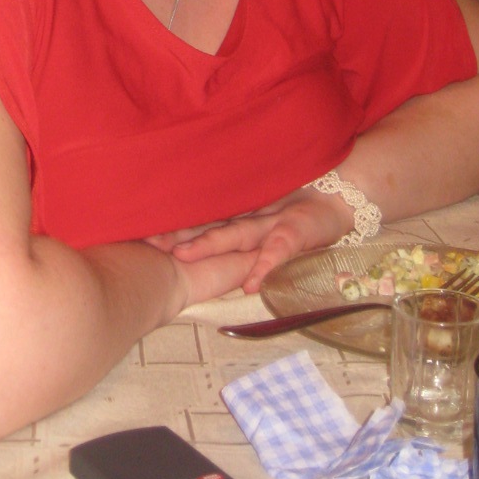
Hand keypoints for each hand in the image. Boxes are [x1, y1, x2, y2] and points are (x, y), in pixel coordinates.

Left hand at [147, 188, 347, 293]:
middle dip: (179, 235)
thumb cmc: (295, 204)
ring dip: (208, 245)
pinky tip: (249, 284)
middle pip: (208, 226)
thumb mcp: (260, 211)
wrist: (338, 194)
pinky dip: (263, 267)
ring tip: (181, 255)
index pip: (200, 218)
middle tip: (148, 241)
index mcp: (237, 215)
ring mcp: (269, 223)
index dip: (173, 224)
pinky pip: (276, 253)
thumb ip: (230, 218)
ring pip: (233, 234)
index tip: (141, 231)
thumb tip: (191, 228)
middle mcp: (247, 218)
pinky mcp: (294, 232)